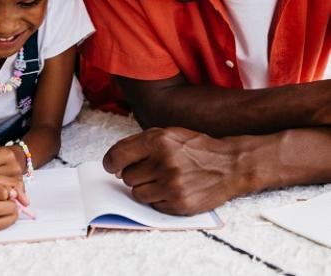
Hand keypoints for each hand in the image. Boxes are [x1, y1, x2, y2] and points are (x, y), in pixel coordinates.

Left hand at [103, 127, 241, 214]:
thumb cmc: (194, 148)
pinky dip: (158, 200)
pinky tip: (172, 189)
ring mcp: (172, 185)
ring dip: (145, 188)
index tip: (111, 166)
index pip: (117, 155)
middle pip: (126, 177)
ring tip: (161, 179)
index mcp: (158, 140)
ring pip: (137, 193)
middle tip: (149, 170)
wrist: (229, 164)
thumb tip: (113, 164)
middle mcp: (163, 162)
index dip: (110, 162)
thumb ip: (138, 144)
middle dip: (134, 174)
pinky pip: (153, 206)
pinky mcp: (179, 204)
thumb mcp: (167, 134)